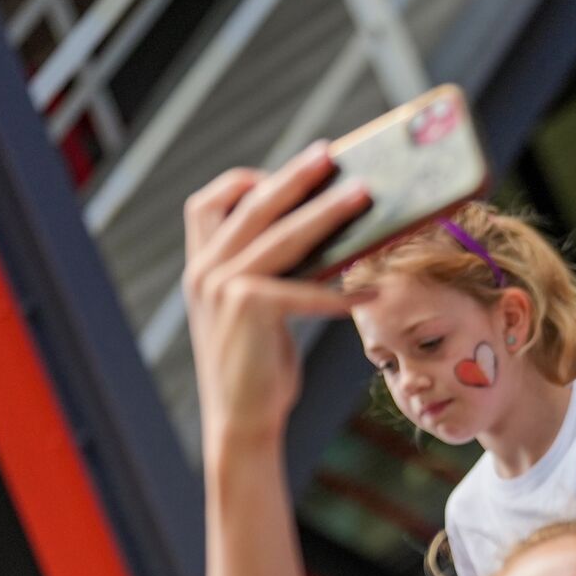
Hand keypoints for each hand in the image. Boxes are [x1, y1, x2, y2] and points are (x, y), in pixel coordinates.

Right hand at [183, 144, 373, 455]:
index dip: (244, 180)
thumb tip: (322, 241)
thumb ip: (273, 275)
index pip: (207, 203)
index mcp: (202, 267)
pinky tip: (373, 292)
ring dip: (326, 213)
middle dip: (296, 176)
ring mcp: (221, 287)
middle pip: (253, 206)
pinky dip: (340, 292)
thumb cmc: (260, 369)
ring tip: (363, 197)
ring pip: (281, 236)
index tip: (288, 170)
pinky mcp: (248, 309)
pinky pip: (304, 289)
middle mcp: (204, 270)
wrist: (241, 421)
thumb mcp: (261, 313)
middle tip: (332, 154)